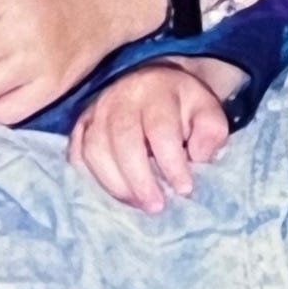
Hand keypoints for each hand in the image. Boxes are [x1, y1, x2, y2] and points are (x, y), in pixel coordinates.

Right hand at [68, 60, 240, 210]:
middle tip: (155, 206)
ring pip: (95, 149)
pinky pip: (77, 153)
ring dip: (114, 183)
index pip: (161, 130)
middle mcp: (122, 98)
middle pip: (123, 140)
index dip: (172, 163)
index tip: (184, 190)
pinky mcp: (82, 124)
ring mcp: (97, 110)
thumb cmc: (184, 107)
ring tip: (136, 205)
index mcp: (157, 92)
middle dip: (139, 179)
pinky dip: (89, 177)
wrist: (155, 82)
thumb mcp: (208, 113)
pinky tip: (110, 194)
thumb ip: (210, 134)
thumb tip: (197, 158)